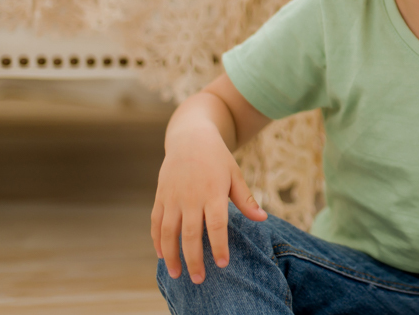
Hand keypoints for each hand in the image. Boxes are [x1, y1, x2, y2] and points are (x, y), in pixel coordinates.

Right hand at [150, 124, 266, 283]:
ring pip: (168, 232)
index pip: (216, 225)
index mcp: (213, 192)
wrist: (191, 138)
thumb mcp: (235, 175)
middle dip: (193, 259)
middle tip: (199, 279)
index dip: (218, 246)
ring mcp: (173, 197)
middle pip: (190, 234)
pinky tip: (162, 255)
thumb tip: (262, 219)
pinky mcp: (161, 196)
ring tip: (176, 274)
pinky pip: (156, 222)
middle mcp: (191, 197)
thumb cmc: (218, 159)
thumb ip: (246, 199)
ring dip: (171, 255)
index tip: (221, 264)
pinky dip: (157, 240)